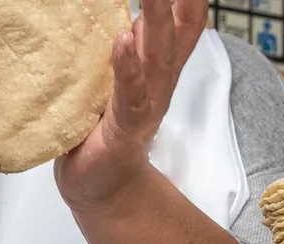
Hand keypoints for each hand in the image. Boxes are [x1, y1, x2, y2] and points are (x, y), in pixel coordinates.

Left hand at [54, 0, 204, 213]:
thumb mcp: (115, 75)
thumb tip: (121, 14)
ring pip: (157, 56)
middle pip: (176, 30)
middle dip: (176, 0)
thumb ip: (125, 45)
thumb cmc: (101, 127)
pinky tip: (123, 42)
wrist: (99, 186)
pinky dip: (128, 68)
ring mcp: (145, 104)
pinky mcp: (125, 128)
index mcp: (158, 66)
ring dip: (156, 20)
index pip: (184, 21)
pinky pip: (130, 95)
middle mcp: (159, 81)